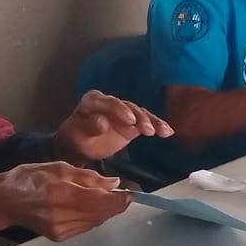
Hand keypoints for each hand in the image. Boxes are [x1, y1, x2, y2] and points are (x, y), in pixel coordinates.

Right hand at [0, 162, 130, 240]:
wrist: (4, 201)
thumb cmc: (29, 178)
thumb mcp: (59, 168)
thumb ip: (88, 177)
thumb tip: (115, 183)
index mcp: (60, 194)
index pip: (99, 201)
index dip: (119, 199)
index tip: (132, 194)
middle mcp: (60, 215)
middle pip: (99, 214)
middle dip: (116, 206)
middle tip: (126, 196)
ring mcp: (59, 229)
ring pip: (94, 222)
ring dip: (106, 212)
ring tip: (111, 200)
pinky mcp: (58, 236)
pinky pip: (85, 227)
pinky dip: (93, 218)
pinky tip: (93, 208)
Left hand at [56, 90, 173, 162]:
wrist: (80, 145)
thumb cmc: (77, 137)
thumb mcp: (78, 133)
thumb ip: (90, 126)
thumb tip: (103, 123)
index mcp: (94, 100)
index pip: (109, 102)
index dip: (120, 110)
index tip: (130, 120)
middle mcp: (111, 102)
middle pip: (128, 106)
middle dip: (139, 117)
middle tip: (147, 129)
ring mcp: (123, 111)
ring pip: (140, 113)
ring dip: (151, 122)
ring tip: (161, 131)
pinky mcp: (133, 121)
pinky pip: (146, 122)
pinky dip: (157, 126)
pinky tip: (168, 131)